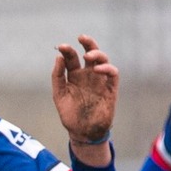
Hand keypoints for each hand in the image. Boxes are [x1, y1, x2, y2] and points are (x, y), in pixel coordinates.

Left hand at [52, 33, 118, 159]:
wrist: (82, 133)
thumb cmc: (70, 115)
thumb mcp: (59, 95)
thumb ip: (58, 77)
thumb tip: (59, 57)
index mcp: (75, 76)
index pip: (72, 58)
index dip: (67, 50)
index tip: (61, 46)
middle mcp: (88, 75)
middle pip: (91, 53)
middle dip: (88, 43)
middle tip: (81, 37)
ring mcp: (100, 81)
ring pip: (103, 60)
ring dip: (97, 54)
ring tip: (88, 55)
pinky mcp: (110, 89)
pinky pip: (112, 74)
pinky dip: (107, 68)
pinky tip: (97, 69)